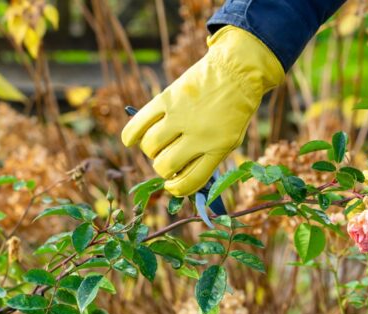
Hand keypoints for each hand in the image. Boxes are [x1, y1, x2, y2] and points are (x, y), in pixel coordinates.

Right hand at [121, 26, 283, 196]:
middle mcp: (199, 134)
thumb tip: (178, 178)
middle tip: (167, 159)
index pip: (190, 181)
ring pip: (150, 147)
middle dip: (163, 168)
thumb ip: (207, 159)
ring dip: (150, 150)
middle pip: (165, 166)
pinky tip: (130, 140)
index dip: (176, 189)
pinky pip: (138, 124)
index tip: (171, 186)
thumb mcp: (230, 138)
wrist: (237, 70)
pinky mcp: (167, 99)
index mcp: (218, 148)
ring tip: (159, 142)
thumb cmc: (234, 109)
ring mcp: (181, 116)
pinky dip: (130, 135)